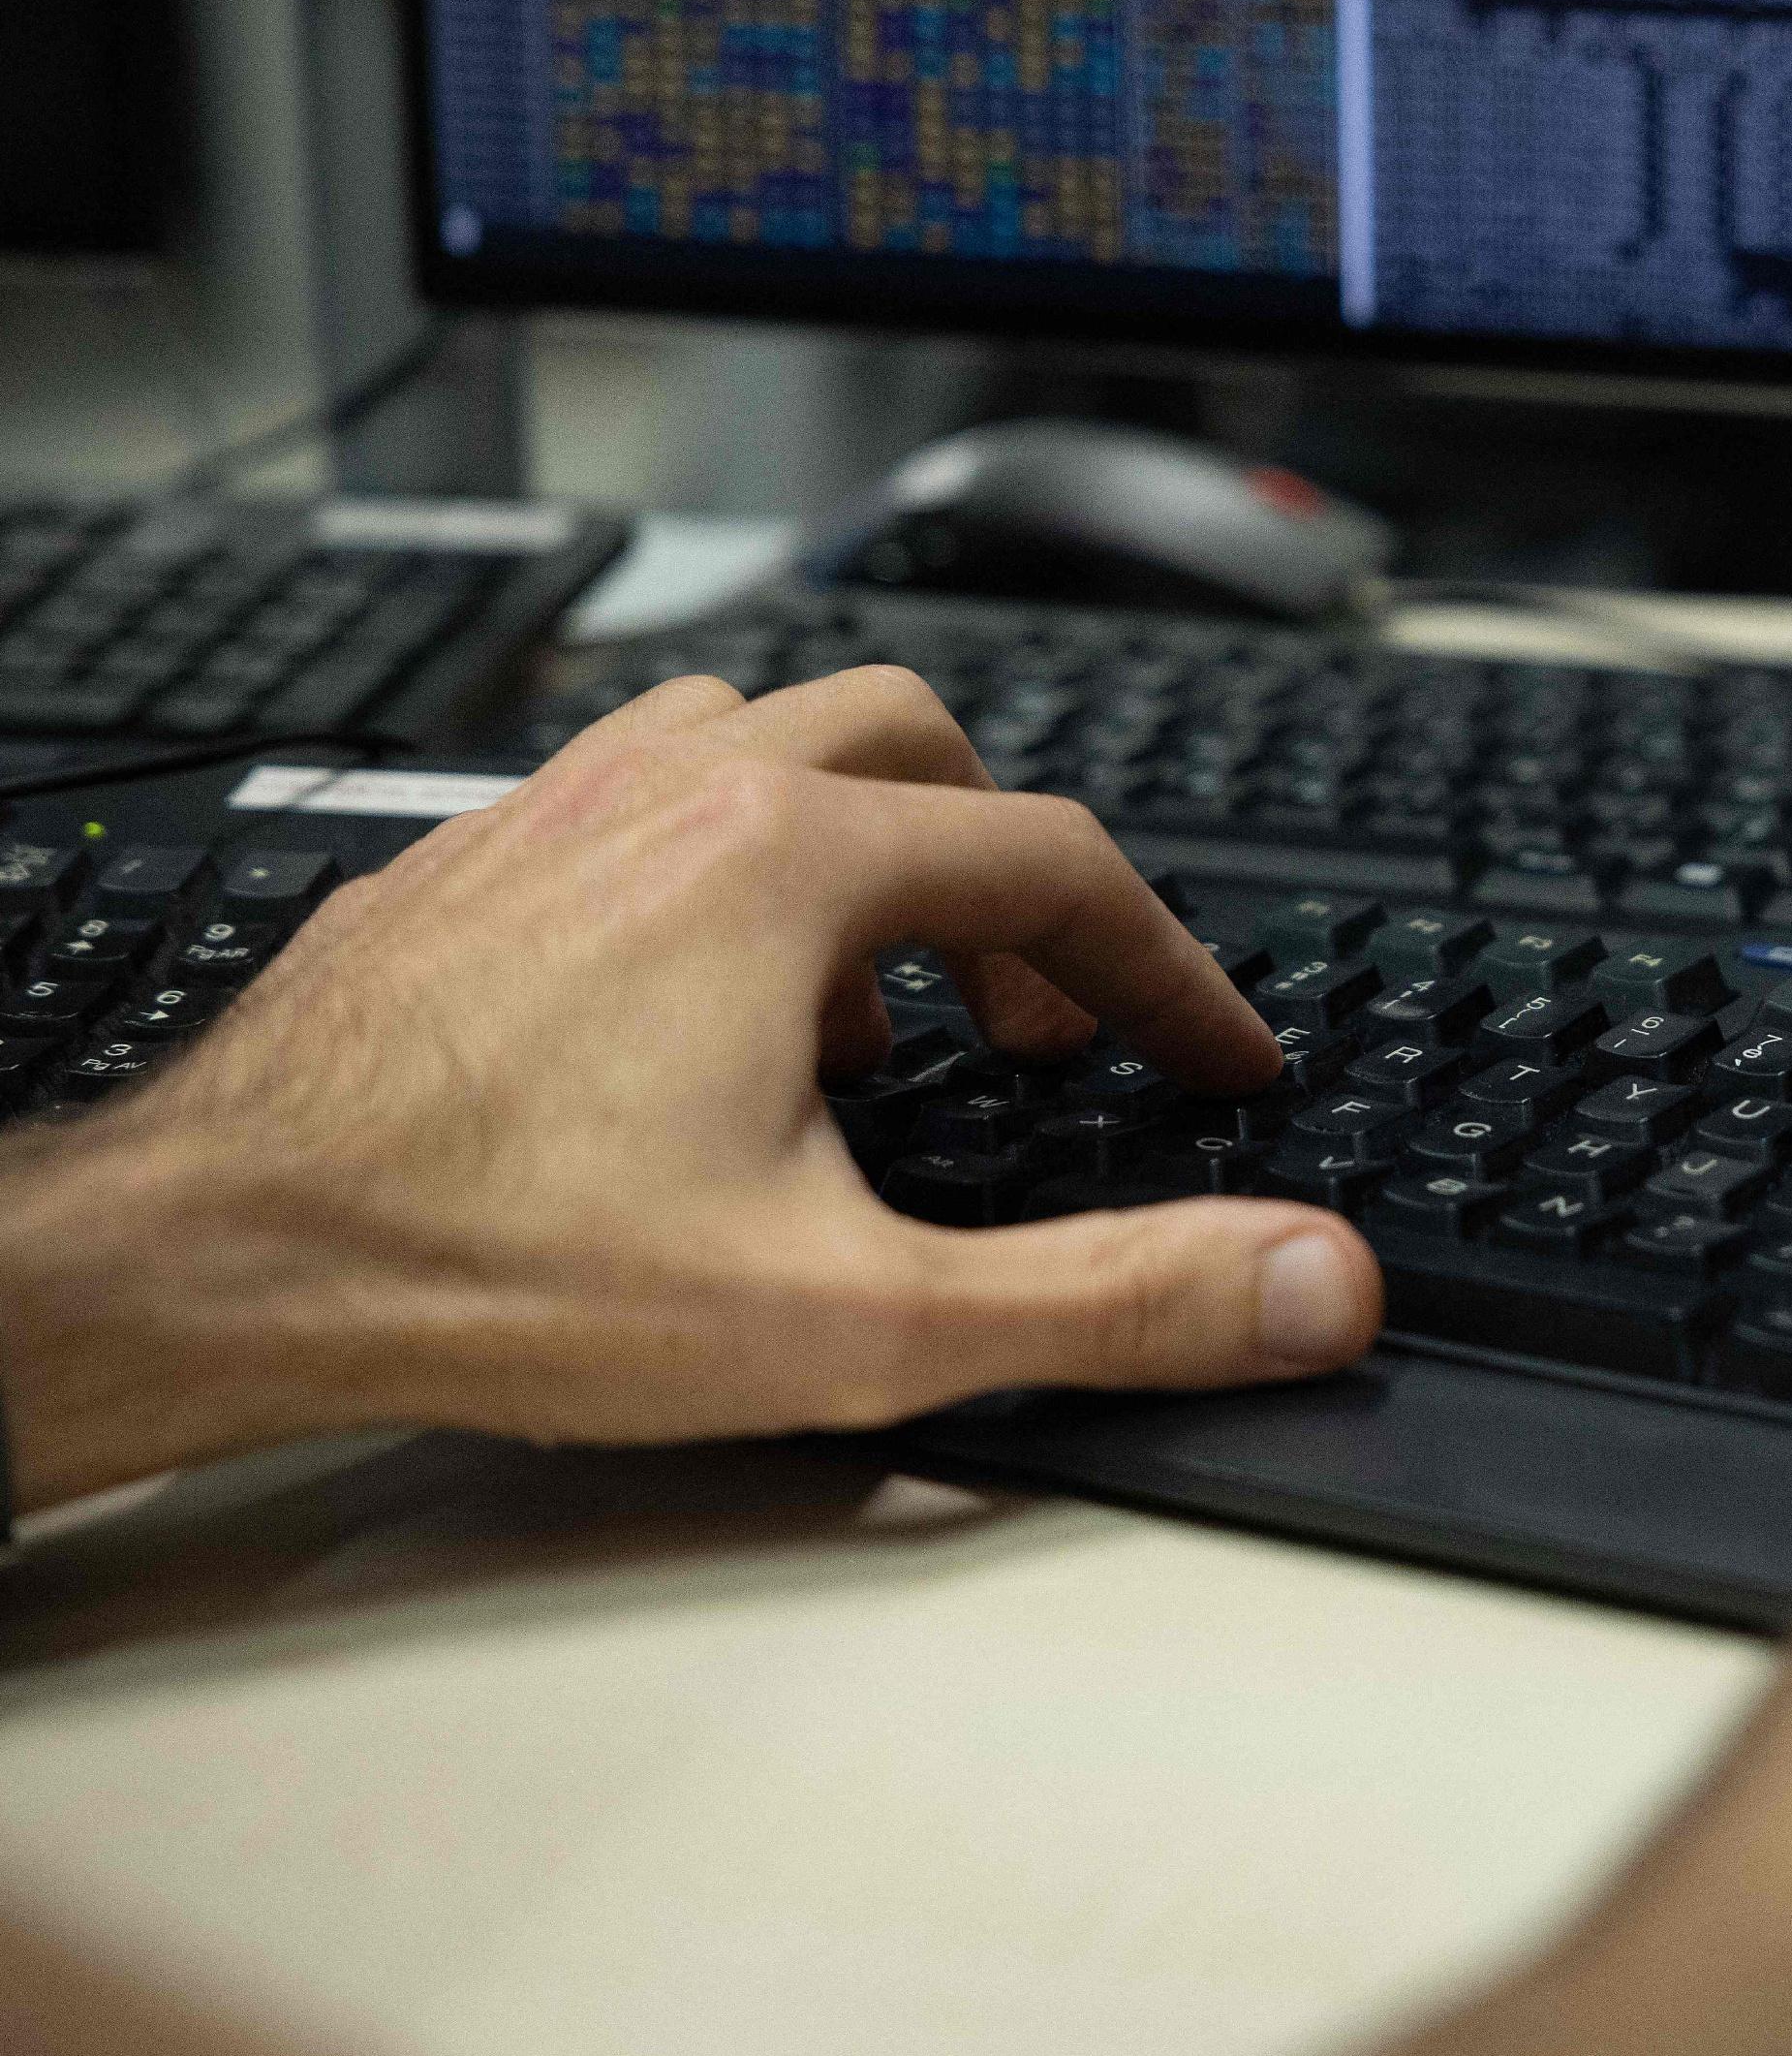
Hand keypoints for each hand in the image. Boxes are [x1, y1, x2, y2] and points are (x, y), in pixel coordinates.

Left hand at [0, 669, 1381, 1508]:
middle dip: (1013, 885)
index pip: (1056, 865)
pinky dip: (727, 866)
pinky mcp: (464, 861)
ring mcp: (553, 812)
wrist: (218, 1258)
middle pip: (921, 752)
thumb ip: (1110, 1296)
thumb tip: (1310, 1283)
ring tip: (876, 1012)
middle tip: (1037, 1024)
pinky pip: (638, 790)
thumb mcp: (858, 1317)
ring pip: (770, 738)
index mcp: (786, 862)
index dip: (1165, 971)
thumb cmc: (495, 1272)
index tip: (1210, 1056)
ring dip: (867, 849)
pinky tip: (701, 1013)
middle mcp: (674, 794)